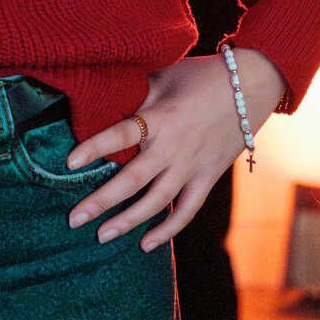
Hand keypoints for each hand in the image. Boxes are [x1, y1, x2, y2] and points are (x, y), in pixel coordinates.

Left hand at [64, 47, 283, 250]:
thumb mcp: (164, 76)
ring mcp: (192, 167)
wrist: (251, 86)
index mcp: (161, 118)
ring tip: (101, 236)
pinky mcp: (208, 178)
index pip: (121, 134)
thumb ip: (136, 94)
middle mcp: (174, 147)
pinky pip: (187, 210)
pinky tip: (145, 244)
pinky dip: (168, 229)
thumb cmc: (202, 75)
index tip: (69, 163)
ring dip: (128, 222)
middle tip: (73, 219)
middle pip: (132, 180)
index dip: (94, 148)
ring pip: (156, 202)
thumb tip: (104, 103)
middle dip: (100, 201)